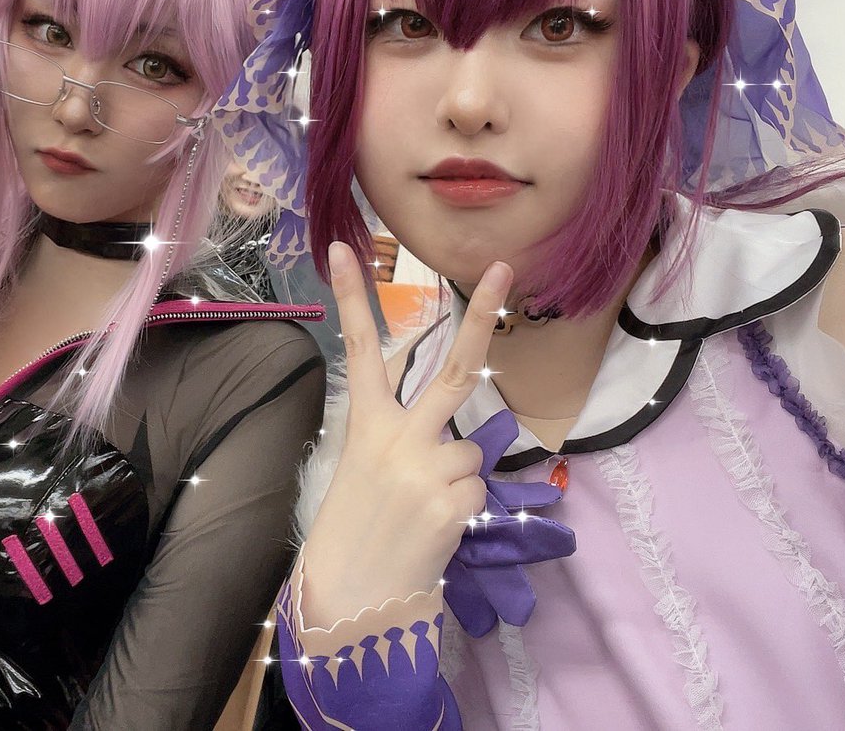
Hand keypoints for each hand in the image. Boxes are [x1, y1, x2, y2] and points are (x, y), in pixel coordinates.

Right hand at [299, 242, 512, 629]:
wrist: (351, 595)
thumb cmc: (355, 527)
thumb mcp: (363, 467)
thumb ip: (403, 436)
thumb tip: (455, 432)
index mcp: (366, 425)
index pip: (360, 350)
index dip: (349, 298)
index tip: (343, 250)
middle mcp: (397, 437)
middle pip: (452, 369)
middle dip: (481, 317)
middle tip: (502, 269)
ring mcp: (427, 468)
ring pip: (471, 449)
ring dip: (457, 475)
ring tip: (423, 506)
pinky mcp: (454, 503)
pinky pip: (478, 487)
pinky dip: (463, 506)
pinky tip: (435, 527)